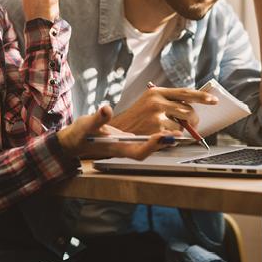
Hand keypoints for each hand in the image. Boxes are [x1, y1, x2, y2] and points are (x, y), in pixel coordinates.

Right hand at [57, 105, 176, 159]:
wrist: (78, 140)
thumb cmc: (81, 134)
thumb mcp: (87, 125)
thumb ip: (98, 119)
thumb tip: (105, 110)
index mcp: (117, 148)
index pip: (138, 152)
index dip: (152, 146)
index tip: (164, 136)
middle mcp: (127, 149)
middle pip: (151, 150)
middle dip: (166, 141)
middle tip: (182, 129)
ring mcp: (131, 146)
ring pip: (155, 145)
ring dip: (169, 136)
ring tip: (184, 125)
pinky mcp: (133, 140)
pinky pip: (153, 139)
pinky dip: (164, 132)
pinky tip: (172, 122)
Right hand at [109, 86, 217, 133]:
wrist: (118, 129)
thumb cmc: (137, 117)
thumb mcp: (149, 102)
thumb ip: (169, 101)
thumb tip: (191, 106)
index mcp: (156, 92)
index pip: (185, 92)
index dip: (201, 96)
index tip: (213, 100)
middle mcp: (156, 101)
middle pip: (188, 110)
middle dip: (193, 119)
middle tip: (192, 125)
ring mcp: (156, 115)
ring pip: (182, 124)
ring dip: (180, 129)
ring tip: (165, 129)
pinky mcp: (156, 129)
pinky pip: (175, 134)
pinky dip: (172, 137)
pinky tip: (159, 134)